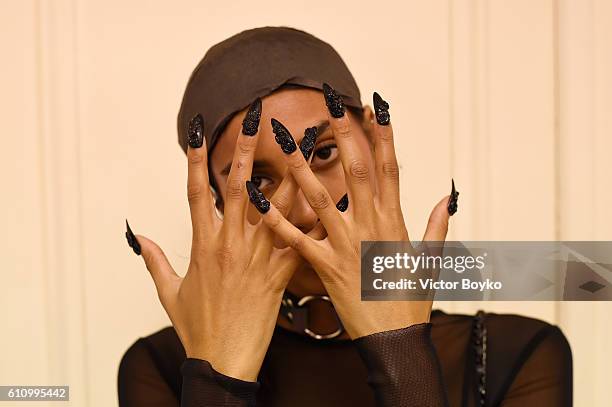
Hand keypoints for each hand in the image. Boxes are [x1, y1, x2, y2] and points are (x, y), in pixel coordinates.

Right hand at [126, 101, 302, 380]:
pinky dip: (312, 222)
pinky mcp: (280, 275)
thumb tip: (139, 236)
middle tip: (258, 119)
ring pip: (277, 209)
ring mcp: (258, 258)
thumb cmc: (197, 328)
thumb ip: (154, 261)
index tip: (200, 132)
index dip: (198, 161)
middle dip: (249, 150)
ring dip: (290, 175)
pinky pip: (300, 243)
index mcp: (203, 246)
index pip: (198, 194)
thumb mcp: (169, 292)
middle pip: (242, 189)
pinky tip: (328, 200)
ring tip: (302, 147)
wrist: (224, 360)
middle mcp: (232, 245)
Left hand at [248, 87, 454, 338]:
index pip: (390, 169)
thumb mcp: (430, 261)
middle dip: (344, 134)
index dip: (384, 136)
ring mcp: (346, 246)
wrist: (395, 343)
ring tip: (286, 137)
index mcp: (395, 222)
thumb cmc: (411, 303)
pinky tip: (258, 198)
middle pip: (357, 171)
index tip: (376, 108)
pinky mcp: (325, 267)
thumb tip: (445, 196)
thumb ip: (436, 226)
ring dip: (302, 165)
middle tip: (330, 103)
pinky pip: (297, 240)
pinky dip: (276, 219)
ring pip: (321, 197)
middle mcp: (370, 227)